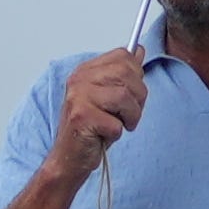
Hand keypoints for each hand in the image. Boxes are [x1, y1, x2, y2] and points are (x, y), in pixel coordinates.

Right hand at [48, 46, 148, 184]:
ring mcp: (78, 97)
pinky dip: (118, 133)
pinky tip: (105, 134)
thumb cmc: (91, 128)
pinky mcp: (81, 117)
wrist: (70, 157)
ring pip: (125, 97)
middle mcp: (79, 79)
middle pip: (127, 73)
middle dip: (138, 98)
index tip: (130, 92)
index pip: (123, 56)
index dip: (136, 75)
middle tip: (127, 113)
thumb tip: (138, 50)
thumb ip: (123, 74)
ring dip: (130, 117)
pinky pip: (117, 123)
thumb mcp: (109, 97)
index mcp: (86, 70)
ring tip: (118, 124)